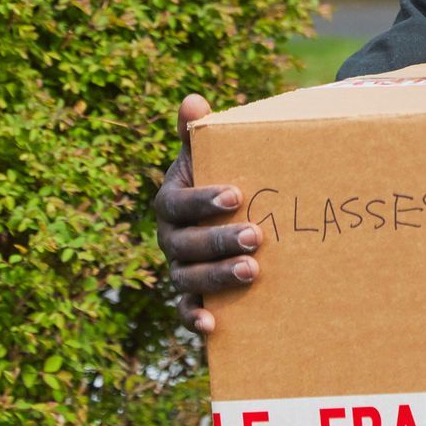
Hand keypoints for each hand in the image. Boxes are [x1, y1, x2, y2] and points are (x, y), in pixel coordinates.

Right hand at [153, 93, 259, 333]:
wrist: (224, 210)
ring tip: (253, 271)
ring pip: (188, 278)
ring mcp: (178, 267)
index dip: (202, 200)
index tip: (235, 194)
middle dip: (219, 241)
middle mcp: (169, 238)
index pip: (178, 203)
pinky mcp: (191, 294)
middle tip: (256, 237)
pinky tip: (213, 325)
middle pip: (186, 244)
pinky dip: (194, 319)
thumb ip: (200, 132)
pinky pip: (185, 310)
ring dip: (218, 277)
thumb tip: (192, 100)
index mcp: (170, 202)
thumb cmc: (218, 177)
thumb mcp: (209, 154)